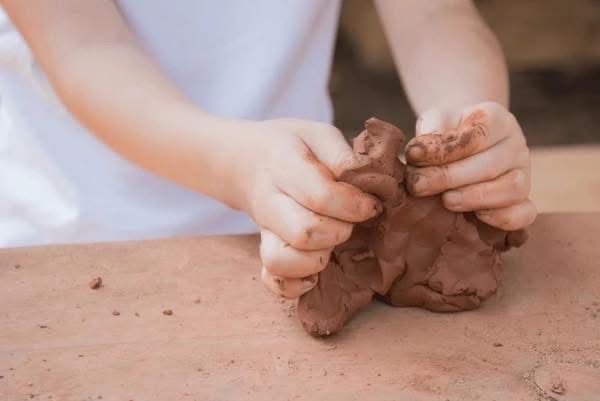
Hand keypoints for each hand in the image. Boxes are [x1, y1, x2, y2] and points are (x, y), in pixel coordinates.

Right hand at [232, 119, 378, 297]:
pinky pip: (273, 281)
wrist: (245, 161)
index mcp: (283, 166)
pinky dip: (296, 285)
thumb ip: (342, 154)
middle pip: (304, 232)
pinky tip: (315, 273)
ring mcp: (264, 231)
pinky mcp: (264, 252)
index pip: (319, 195)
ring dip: (317, 259)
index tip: (371, 204)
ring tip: (331, 243)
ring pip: (282, 260)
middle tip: (350, 222)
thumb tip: (368, 182)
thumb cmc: (291, 147)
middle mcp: (270, 202)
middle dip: (339, 232)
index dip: (353, 205)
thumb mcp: (317, 133)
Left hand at [404, 101, 536, 230]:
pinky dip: (503, 218)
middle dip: (450, 177)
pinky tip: (476, 217)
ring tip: (445, 201)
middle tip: (418, 185)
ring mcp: (524, 174)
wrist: (461, 147)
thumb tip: (417, 154)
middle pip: (490, 165)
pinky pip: (524, 214)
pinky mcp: (523, 201)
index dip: (445, 148)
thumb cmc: (446, 133)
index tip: (413, 157)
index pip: (478, 133)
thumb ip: (428, 133)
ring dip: (474, 198)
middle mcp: (516, 146)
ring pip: (511, 189)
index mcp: (497, 120)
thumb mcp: (435, 122)